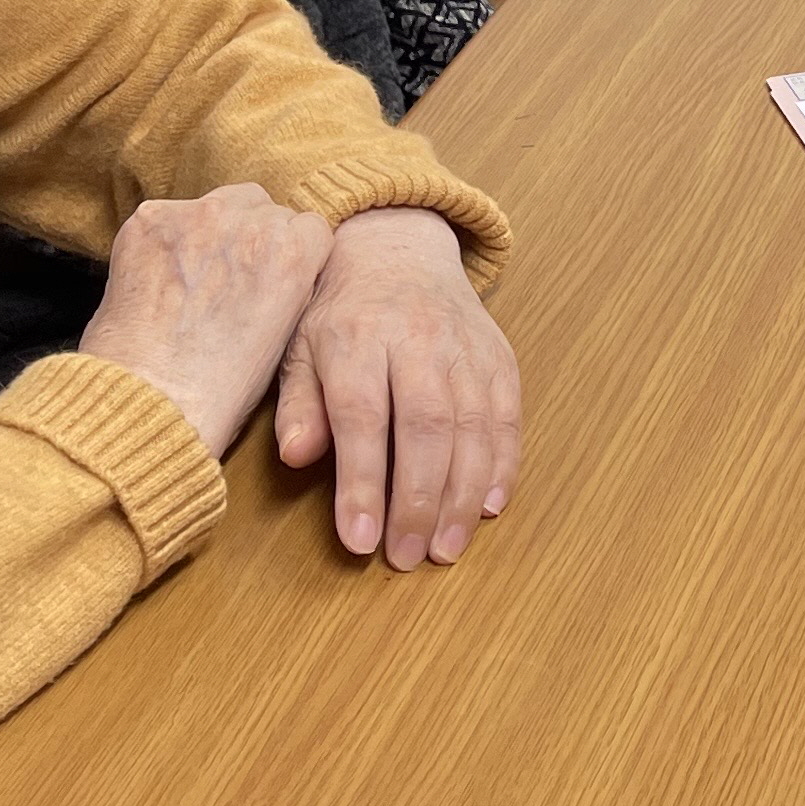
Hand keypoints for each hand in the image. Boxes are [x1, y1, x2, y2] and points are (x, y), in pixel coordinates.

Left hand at [78, 184, 334, 456]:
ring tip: (195, 281)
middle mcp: (248, 222)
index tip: (273, 279)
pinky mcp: (149, 221)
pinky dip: (166, 242)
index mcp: (292, 252)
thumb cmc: (218, 389)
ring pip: (218, 203)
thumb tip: (280, 266)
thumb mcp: (287, 335)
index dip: (292, 256)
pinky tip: (161, 281)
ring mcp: (194, 216)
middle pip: (264, 207)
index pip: (309, 227)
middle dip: (252, 237)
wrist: (150, 401)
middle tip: (231, 282)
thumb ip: (291, 284)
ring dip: (212, 231)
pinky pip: (168, 216)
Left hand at [273, 207, 521, 568]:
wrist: (395, 248)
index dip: (363, 483)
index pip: (362, 417)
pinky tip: (489, 506)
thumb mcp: (296, 346)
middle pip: (426, 425)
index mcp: (356, 336)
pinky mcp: (498, 355)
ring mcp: (464, 345)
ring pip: (473, 425)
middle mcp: (416, 338)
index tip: (360, 542)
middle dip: (419, 500)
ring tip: (446, 547)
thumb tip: (298, 456)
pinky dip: (504, 464)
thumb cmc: (336, 313)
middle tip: (408, 557)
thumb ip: (298, 403)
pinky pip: (508, 414)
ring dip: (463, 495)